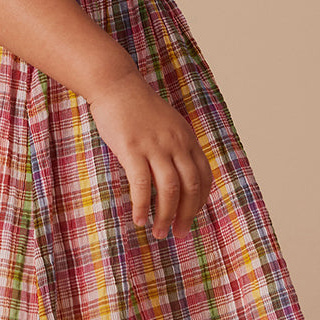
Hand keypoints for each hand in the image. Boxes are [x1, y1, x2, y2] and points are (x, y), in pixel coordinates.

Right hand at [85, 72, 214, 239]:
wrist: (116, 86)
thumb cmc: (138, 108)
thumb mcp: (168, 124)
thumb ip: (176, 146)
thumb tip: (178, 176)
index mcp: (187, 138)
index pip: (203, 176)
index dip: (200, 201)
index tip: (191, 217)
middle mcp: (176, 143)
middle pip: (190, 187)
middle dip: (186, 215)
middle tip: (179, 233)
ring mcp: (155, 146)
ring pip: (168, 190)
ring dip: (165, 216)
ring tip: (159, 233)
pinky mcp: (132, 149)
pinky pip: (141, 185)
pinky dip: (142, 206)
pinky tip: (139, 220)